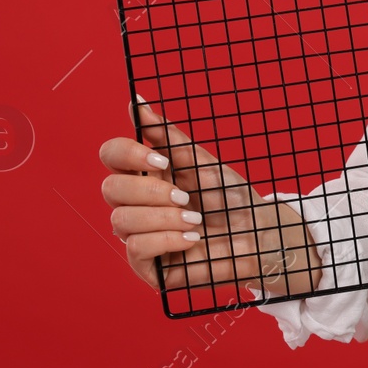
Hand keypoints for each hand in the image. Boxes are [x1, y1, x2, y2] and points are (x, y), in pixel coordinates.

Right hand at [98, 96, 321, 296]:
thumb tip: (136, 102)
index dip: (127, 154)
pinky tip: (192, 240)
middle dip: (152, 192)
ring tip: (196, 220)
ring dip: (164, 218)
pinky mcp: (147, 266)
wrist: (258, 233)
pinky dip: (166, 240)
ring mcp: (138, 235)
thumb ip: (166, 135)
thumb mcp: (200, 161)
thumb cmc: (230, 196)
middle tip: (187, 198)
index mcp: (145, 174)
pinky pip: (135, 249)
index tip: (163, 162)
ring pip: (120, 220)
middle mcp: (136, 204)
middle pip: (109, 189)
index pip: (110, 155)